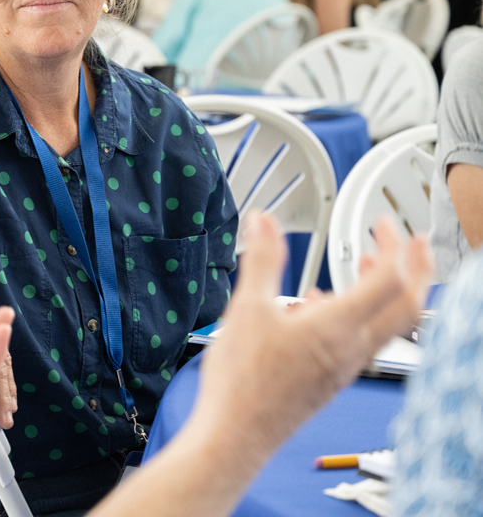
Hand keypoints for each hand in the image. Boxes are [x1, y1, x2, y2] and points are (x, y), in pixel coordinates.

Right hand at [188, 213, 431, 460]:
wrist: (238, 434)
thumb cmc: (243, 382)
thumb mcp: (247, 308)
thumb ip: (262, 260)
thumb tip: (264, 223)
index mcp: (337, 326)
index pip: (388, 279)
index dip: (393, 245)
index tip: (382, 225)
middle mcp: (352, 348)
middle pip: (408, 306)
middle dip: (417, 269)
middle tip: (415, 243)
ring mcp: (346, 366)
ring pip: (388, 325)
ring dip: (389, 291)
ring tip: (370, 266)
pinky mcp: (332, 378)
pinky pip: (362, 341)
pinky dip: (358, 315)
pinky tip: (320, 306)